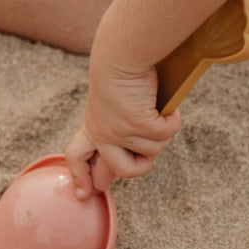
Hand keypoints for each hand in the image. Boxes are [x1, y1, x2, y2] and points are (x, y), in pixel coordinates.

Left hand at [63, 62, 180, 199]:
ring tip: (159, 110)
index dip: (80, 176)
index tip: (83, 194)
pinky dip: (173, 120)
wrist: (122, 53)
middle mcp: (103, 133)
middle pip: (121, 170)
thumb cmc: (123, 72)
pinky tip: (170, 108)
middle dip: (140, 167)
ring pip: (153, 150)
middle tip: (149, 153)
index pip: (76, 156)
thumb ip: (122, 124)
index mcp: (93, 126)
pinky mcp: (136, 123)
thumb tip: (141, 149)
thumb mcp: (115, 102)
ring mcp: (119, 131)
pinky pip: (165, 134)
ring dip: (163, 131)